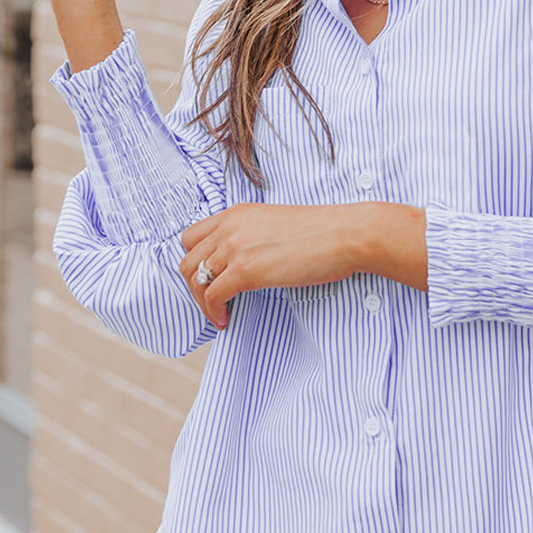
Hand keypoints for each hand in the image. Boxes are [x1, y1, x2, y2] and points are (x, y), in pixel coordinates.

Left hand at [180, 204, 361, 328]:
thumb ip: (252, 237)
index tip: (209, 280)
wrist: (346, 234)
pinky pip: (212, 296)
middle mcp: (230, 226)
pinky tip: (227, 319)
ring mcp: (236, 247)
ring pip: (194, 279)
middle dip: (194, 286)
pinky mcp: (246, 269)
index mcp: (236, 213)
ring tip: (219, 314)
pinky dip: (214, 312)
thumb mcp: (275, 225)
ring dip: (202, 302)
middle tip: (212, 302)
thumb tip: (244, 263)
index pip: (192, 237)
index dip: (196, 262)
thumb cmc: (322, 233)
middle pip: (187, 260)